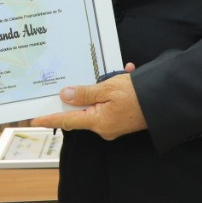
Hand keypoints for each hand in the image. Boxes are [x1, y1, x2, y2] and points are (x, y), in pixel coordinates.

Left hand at [30, 71, 145, 139]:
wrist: (166, 101)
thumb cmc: (139, 95)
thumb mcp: (108, 89)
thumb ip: (85, 94)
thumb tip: (65, 96)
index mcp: (98, 122)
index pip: (67, 121)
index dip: (50, 120)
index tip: (34, 120)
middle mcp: (103, 127)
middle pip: (82, 111)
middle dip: (82, 94)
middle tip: (80, 81)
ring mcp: (113, 125)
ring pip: (97, 105)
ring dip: (102, 89)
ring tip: (117, 74)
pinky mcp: (121, 120)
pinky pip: (110, 104)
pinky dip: (114, 91)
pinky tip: (125, 75)